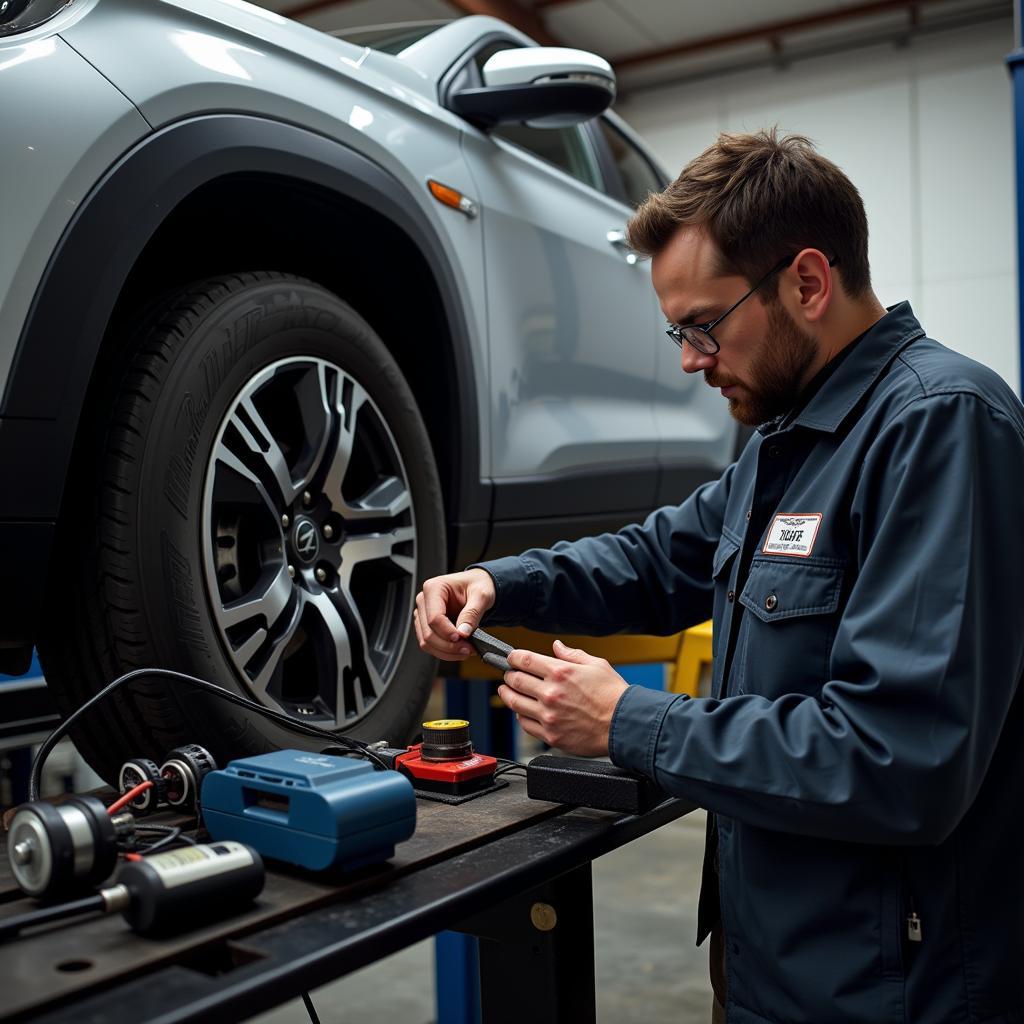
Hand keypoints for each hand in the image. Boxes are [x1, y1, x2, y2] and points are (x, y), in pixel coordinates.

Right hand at [414, 568, 496, 660]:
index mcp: (434, 588)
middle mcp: (424, 601)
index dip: (448, 632)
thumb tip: (463, 632)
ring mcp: (423, 614)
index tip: (463, 638)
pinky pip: (430, 644)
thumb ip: (472, 613)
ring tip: (466, 650)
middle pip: (428, 633)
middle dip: (449, 646)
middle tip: (468, 649)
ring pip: (426, 642)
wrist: (478, 586)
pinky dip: (445, 651)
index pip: (434, 618)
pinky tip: (459, 649)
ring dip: (446, 652)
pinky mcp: (427, 625)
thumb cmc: (478, 585)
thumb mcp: (482, 595)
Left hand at [497, 640, 628, 756]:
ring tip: (507, 690)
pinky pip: (525, 724)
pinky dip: (520, 715)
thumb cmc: (614, 696)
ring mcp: (549, 716)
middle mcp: (551, 693)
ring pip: (515, 703)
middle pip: (515, 680)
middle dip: (508, 674)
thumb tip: (556, 646)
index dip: (513, 657)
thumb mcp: (596, 665)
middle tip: (509, 674)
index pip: (524, 659)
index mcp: (560, 672)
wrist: (624, 726)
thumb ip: (572, 654)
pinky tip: (522, 710)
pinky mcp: (551, 735)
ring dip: (507, 694)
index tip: (512, 658)